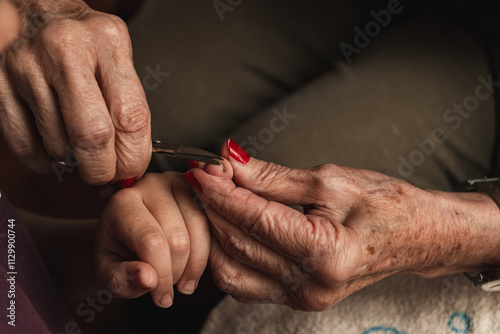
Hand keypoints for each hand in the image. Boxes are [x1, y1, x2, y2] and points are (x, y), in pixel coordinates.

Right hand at [0, 0, 150, 185]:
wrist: (35, 9)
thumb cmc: (82, 39)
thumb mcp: (116, 56)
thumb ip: (127, 103)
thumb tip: (130, 162)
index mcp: (108, 44)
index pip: (130, 117)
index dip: (133, 157)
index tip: (131, 170)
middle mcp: (67, 51)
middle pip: (92, 136)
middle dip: (102, 170)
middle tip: (104, 178)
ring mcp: (28, 67)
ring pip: (57, 144)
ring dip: (72, 163)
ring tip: (78, 154)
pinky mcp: (0, 82)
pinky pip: (24, 143)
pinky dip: (43, 161)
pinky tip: (54, 153)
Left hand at [95, 172, 210, 307]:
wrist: (126, 233)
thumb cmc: (116, 252)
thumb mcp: (107, 274)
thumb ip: (122, 280)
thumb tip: (147, 279)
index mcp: (123, 203)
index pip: (151, 240)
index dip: (161, 275)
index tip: (162, 299)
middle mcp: (151, 185)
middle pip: (178, 237)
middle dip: (177, 272)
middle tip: (168, 289)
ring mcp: (178, 183)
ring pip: (200, 229)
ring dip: (195, 264)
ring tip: (182, 280)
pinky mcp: (197, 190)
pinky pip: (213, 222)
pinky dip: (207, 251)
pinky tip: (195, 266)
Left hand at [187, 140, 499, 310]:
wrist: (417, 236)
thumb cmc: (387, 205)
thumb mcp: (332, 180)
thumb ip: (273, 177)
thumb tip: (231, 162)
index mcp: (326, 254)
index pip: (253, 219)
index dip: (220, 191)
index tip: (200, 168)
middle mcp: (310, 285)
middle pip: (237, 243)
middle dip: (213, 206)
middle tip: (205, 174)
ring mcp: (302, 298)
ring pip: (232, 268)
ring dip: (216, 230)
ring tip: (213, 196)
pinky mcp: (296, 298)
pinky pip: (245, 280)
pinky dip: (229, 251)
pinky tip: (228, 224)